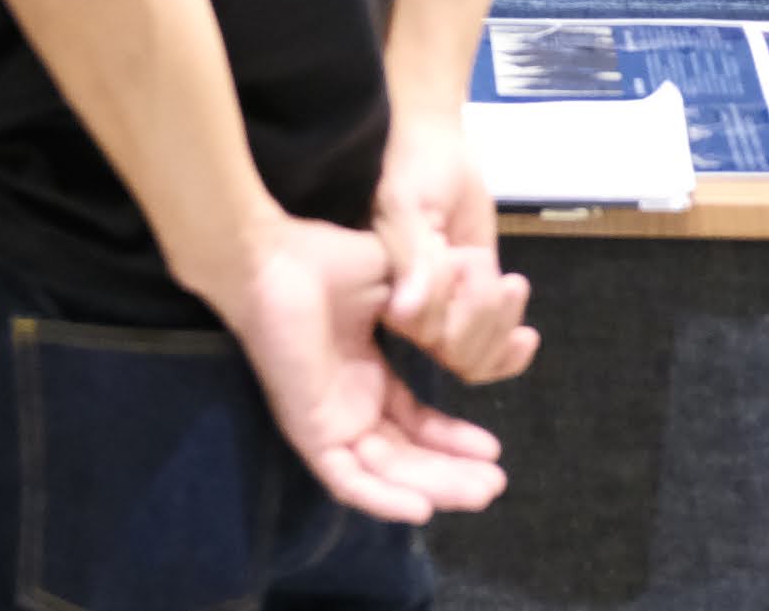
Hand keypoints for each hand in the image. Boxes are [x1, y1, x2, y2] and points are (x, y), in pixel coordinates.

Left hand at [204, 213, 508, 525]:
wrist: (272, 257)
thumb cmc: (325, 261)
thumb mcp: (396, 288)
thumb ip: (432, 308)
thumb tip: (475, 321)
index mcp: (364, 375)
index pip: (415, 424)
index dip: (453, 440)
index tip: (492, 448)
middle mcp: (348, 404)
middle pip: (407, 457)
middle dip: (453, 473)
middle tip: (496, 484)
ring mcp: (328, 420)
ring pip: (385, 474)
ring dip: (432, 489)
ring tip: (481, 493)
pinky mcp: (308, 430)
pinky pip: (346, 480)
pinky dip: (382, 499)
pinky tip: (422, 509)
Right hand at [369, 116, 537, 384]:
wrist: (439, 152)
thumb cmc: (414, 172)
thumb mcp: (406, 206)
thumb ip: (410, 258)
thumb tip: (405, 312)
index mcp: (381, 291)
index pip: (423, 334)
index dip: (452, 303)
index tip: (457, 256)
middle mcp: (408, 314)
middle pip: (454, 354)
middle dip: (482, 310)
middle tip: (481, 261)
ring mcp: (443, 315)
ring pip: (474, 359)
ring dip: (502, 322)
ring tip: (512, 282)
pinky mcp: (472, 310)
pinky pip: (488, 357)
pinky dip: (512, 355)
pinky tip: (527, 336)